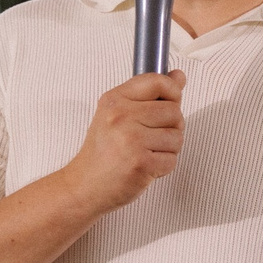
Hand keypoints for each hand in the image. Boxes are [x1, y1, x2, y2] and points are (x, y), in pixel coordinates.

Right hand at [62, 71, 185, 213]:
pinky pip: (172, 159)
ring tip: (146, 152)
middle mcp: (121, 116)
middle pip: (174, 111)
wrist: (85, 186)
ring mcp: (131, 139)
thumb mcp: (118, 115)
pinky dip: (163, 167)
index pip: (157, 81)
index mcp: (115, 100)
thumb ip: (150, 96)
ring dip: (168, 149)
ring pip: (177, 136)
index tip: (171, 100)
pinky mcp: (141, 162)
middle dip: (171, 127)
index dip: (173, 91)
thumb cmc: (103, 153)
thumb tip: (178, 76)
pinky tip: (145, 166)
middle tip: (151, 137)